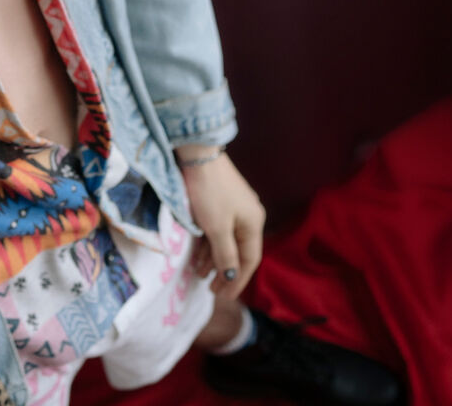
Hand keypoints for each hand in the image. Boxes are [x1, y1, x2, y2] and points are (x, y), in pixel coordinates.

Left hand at [175, 147, 265, 299]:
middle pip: (238, 251)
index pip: (249, 260)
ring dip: (214, 258)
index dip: (237, 281)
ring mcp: (234, 206)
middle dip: (225, 272)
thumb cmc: (209, 193)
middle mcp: (248, 215)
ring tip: (200, 274)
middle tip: (210, 289)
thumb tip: (232, 276)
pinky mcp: (220, 199)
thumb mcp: (216, 228)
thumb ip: (225, 255)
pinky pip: (217, 228)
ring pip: (226, 240)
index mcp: (253, 223)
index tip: (223, 297)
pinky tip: (198, 254)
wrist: (197, 154)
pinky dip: (209, 243)